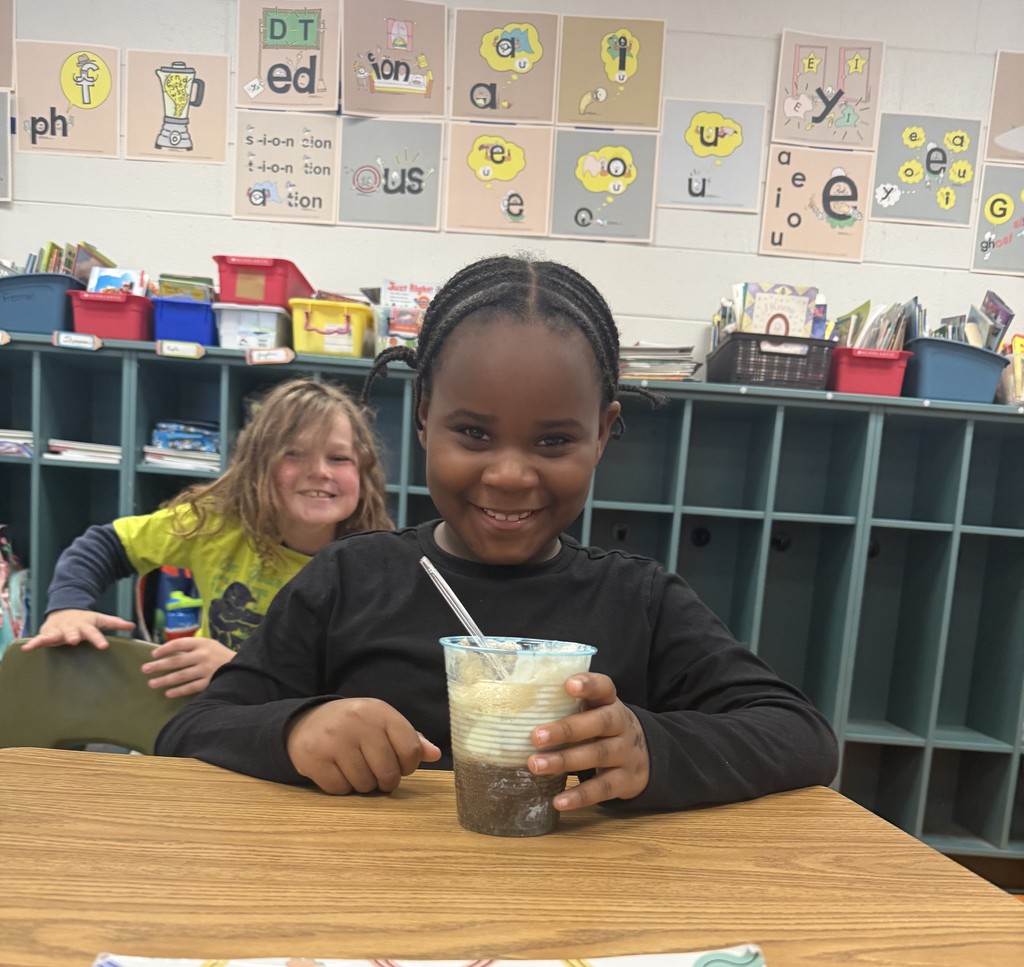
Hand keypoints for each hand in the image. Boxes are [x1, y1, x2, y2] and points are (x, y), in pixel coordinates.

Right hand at [21, 609, 135, 650]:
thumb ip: (115, 623)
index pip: (94, 633)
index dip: (98, 639)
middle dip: (73, 635)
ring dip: (51, 637)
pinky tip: (27, 648)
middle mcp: (71, 627)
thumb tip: (133, 626)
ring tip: (46, 641)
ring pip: (55, 634)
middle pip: (73, 632)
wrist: (64, 610)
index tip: (104, 646)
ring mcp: (58, 630)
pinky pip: (39, 639)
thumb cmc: (85, 619)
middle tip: (74, 640)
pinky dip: (33, 643)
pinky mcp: (46, 633)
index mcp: (86, 625)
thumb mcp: (100, 619)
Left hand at [140, 637, 235, 697]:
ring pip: (181, 675)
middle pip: (176, 661)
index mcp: (202, 643)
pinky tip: (168, 693)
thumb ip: (192, 648)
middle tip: (145, 669)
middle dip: (159, 666)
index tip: (153, 655)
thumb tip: (167, 654)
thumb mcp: (209, 645)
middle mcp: (203, 655)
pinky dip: (178, 691)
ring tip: (152, 684)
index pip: (179, 644)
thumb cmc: (220, 655)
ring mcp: (206, 669)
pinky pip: (191, 687)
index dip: (164, 649)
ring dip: (165, 680)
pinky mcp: (210, 682)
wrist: (242, 667)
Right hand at [285, 698, 441, 795]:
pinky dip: (342, 787)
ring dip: (364, 784)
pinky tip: (338, 771)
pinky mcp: (314, 757)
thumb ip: (410, 738)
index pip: (411, 749)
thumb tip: (435, 754)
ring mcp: (334, 740)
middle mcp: (358, 722)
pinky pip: (340, 789)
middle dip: (387, 780)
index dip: (409, 765)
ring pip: (364, 783)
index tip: (400, 764)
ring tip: (357, 770)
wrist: (307, 722)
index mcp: (380, 711)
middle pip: (388, 771)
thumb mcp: (382, 723)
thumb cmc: (354, 726)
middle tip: (378, 774)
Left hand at [527, 672, 649, 810]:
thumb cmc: (604, 729)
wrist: (647, 757)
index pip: (604, 688)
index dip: (589, 685)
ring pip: (597, 755)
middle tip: (536, 736)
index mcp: (610, 703)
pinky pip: (602, 789)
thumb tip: (518, 707)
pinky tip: (558, 801)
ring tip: (535, 765)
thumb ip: (567, 706)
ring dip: (564, 761)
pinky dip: (580, 796)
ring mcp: (626, 753)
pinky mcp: (625, 781)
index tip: (569, 684)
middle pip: (599, 723)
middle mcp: (622, 726)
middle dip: (566, 730)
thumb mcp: (595, 711)